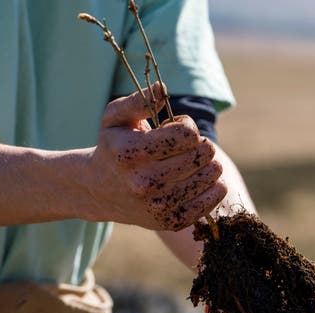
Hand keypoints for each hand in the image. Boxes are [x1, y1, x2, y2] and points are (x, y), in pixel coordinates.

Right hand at [84, 82, 226, 229]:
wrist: (99, 191)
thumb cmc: (113, 147)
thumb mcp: (115, 118)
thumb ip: (138, 100)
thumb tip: (162, 90)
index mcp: (130, 154)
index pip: (187, 134)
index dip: (188, 125)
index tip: (177, 128)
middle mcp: (144, 183)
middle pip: (202, 154)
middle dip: (200, 144)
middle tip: (188, 146)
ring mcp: (159, 206)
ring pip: (211, 176)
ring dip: (209, 164)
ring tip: (193, 162)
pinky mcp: (171, 221)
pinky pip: (212, 201)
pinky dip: (215, 187)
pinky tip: (204, 179)